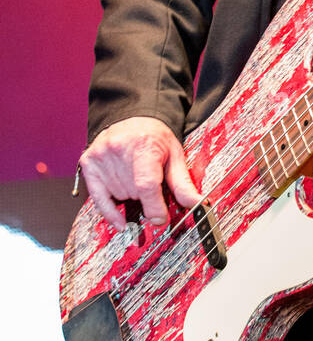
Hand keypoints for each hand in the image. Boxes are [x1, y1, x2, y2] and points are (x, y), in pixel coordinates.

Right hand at [78, 117, 200, 233]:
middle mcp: (118, 148)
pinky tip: (120, 222)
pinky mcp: (88, 163)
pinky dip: (109, 212)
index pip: (146, 184)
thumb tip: (196, 204)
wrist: (134, 118)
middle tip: (151, 183)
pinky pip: (97, 198)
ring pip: (118, 196)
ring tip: (135, 178)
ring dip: (130, 197)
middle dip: (145, 197)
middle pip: (133, 192)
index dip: (155, 207)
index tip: (161, 219)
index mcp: (143, 144)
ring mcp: (100, 156)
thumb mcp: (175, 155)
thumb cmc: (156, 138)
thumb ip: (183, 182)